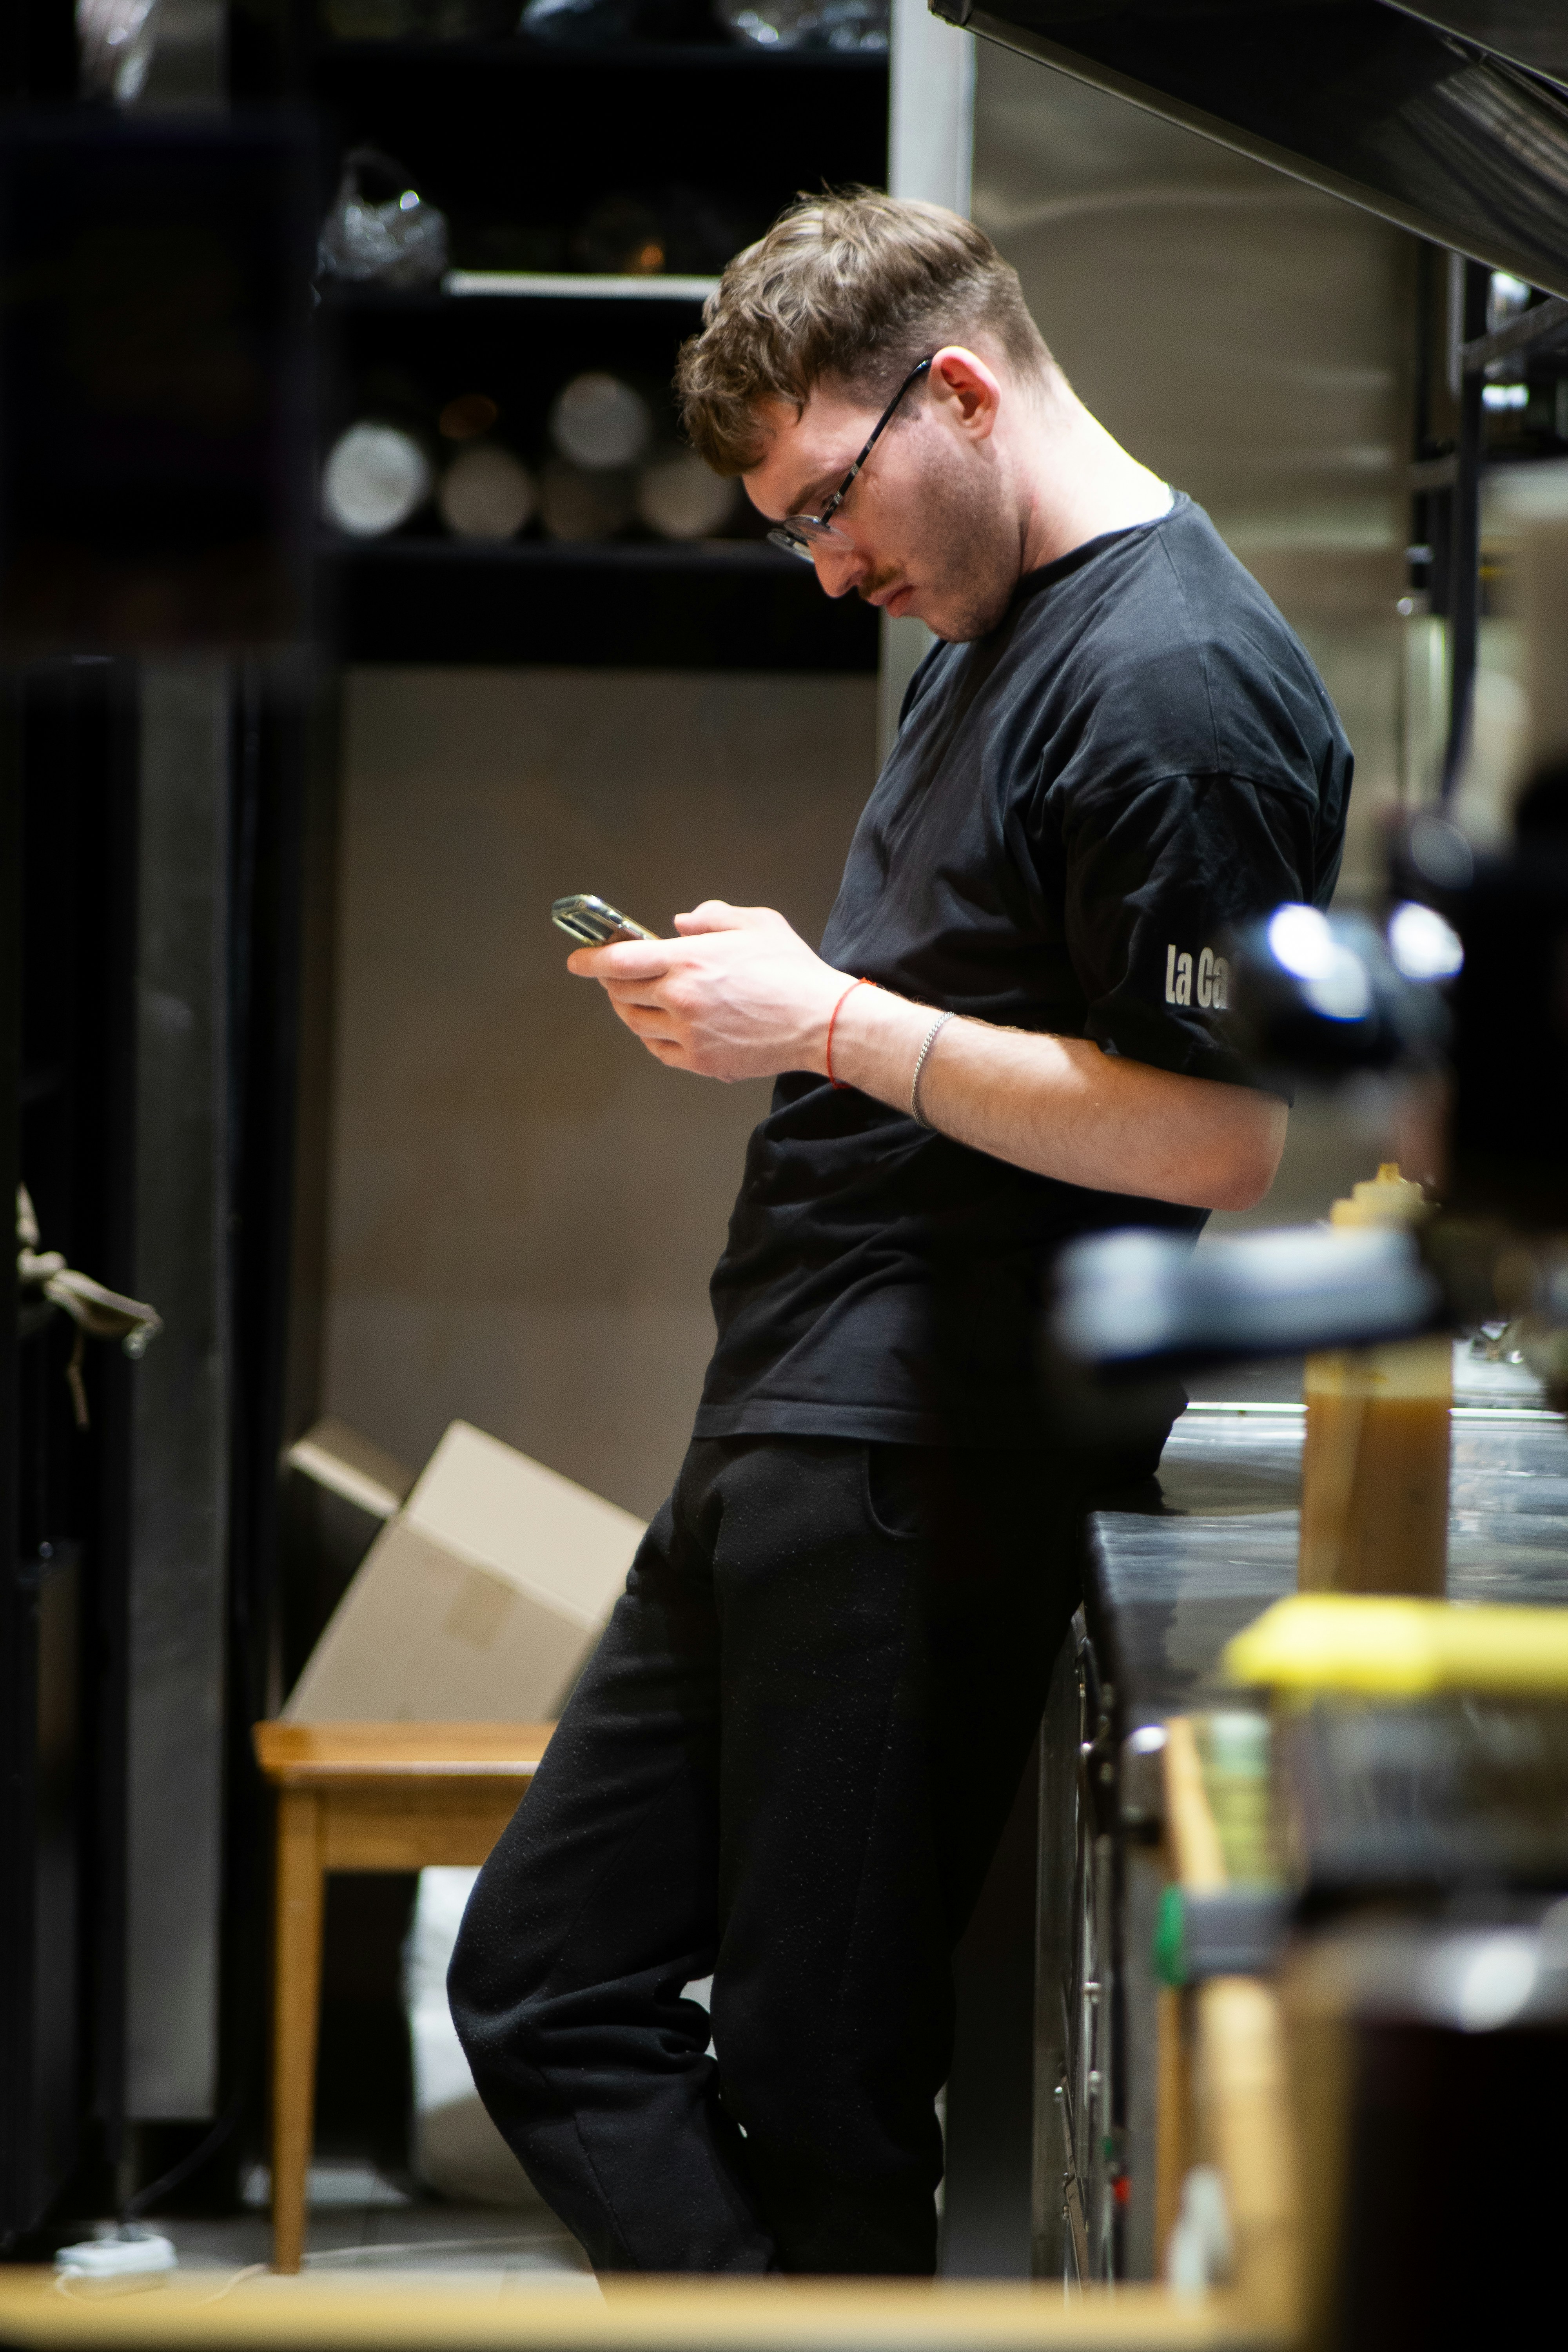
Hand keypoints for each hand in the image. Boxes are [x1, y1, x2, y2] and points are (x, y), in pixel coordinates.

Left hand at [566, 900, 850, 1080]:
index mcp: (687, 960)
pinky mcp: (700, 1061)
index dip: (590, 960)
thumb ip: (712, 917)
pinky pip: (659, 1050)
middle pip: (621, 994)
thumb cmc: (792, 970)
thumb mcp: (757, 923)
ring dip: (630, 1011)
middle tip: (617, 977)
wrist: (821, 1022)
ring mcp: (688, 1034)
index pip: (619, 961)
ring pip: (636, 1024)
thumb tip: (680, 923)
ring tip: (640, 1001)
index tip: (577, 961)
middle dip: (612, 984)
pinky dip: (653, 1037)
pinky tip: (664, 1027)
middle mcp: (679, 999)